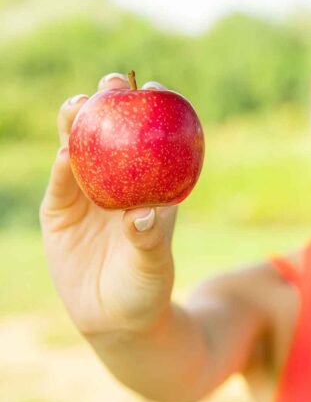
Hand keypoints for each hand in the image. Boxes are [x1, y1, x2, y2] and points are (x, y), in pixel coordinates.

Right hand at [40, 73, 177, 335]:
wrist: (114, 318)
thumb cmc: (146, 287)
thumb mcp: (154, 265)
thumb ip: (150, 239)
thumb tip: (144, 215)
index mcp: (151, 188)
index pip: (153, 143)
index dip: (154, 113)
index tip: (159, 91)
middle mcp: (119, 184)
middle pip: (112, 136)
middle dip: (111, 104)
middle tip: (113, 83)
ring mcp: (87, 195)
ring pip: (80, 151)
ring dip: (78, 125)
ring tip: (80, 105)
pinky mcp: (60, 210)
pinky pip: (61, 184)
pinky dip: (62, 167)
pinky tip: (66, 151)